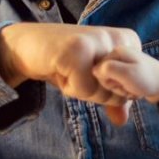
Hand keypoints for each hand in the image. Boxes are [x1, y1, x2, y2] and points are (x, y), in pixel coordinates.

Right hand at [0, 23, 140, 123]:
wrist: (27, 45)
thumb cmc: (63, 62)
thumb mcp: (92, 79)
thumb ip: (111, 97)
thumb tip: (122, 120)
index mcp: (128, 41)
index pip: (131, 89)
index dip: (106, 91)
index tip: (90, 70)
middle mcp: (117, 38)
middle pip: (118, 93)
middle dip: (94, 92)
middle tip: (76, 70)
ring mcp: (98, 41)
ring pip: (102, 92)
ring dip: (80, 90)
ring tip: (68, 68)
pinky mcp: (78, 50)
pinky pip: (83, 89)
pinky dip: (68, 87)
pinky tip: (59, 68)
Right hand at [93, 46, 158, 103]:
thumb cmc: (147, 79)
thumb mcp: (126, 74)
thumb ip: (107, 70)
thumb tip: (93, 70)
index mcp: (116, 51)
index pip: (97, 71)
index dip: (108, 82)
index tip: (121, 83)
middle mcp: (118, 55)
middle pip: (103, 77)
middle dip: (116, 87)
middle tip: (129, 87)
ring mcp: (123, 64)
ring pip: (111, 83)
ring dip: (122, 90)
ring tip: (134, 89)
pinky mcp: (127, 72)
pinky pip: (119, 85)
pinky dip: (126, 91)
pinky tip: (135, 90)